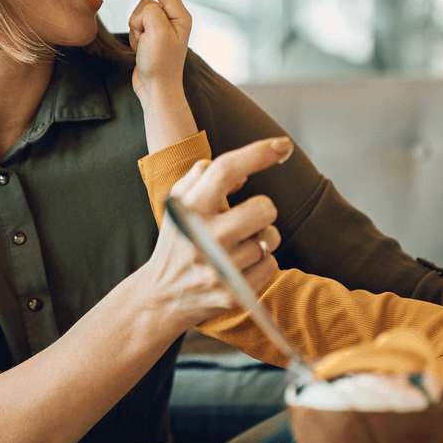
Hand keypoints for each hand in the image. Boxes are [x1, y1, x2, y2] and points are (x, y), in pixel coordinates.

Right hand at [128, 0, 191, 100]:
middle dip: (140, 19)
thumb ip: (150, 10)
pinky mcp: (152, 36)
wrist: (156, 91)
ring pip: (137, 13)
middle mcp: (173, 18)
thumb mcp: (157, 31)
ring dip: (136, 30)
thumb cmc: (160, 64)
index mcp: (180, 14)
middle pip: (145, 1)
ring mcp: (162, 27)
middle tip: (148, 41)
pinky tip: (143, 51)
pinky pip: (136, 25)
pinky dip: (135, 37)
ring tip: (147, 48)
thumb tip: (144, 10)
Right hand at [138, 137, 292, 325]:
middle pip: (264, 208)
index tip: (282, 145)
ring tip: (236, 248)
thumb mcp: (178, 205)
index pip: (225, 170)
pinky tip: (239, 267)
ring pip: (270, 238)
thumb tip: (244, 172)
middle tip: (245, 221)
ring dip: (260, 239)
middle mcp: (203, 237)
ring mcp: (219, 267)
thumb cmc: (177, 243)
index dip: (258, 153)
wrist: (160, 297)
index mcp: (188, 209)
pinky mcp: (234, 293)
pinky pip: (271, 264)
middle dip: (261, 211)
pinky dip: (261, 264)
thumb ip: (203, 177)